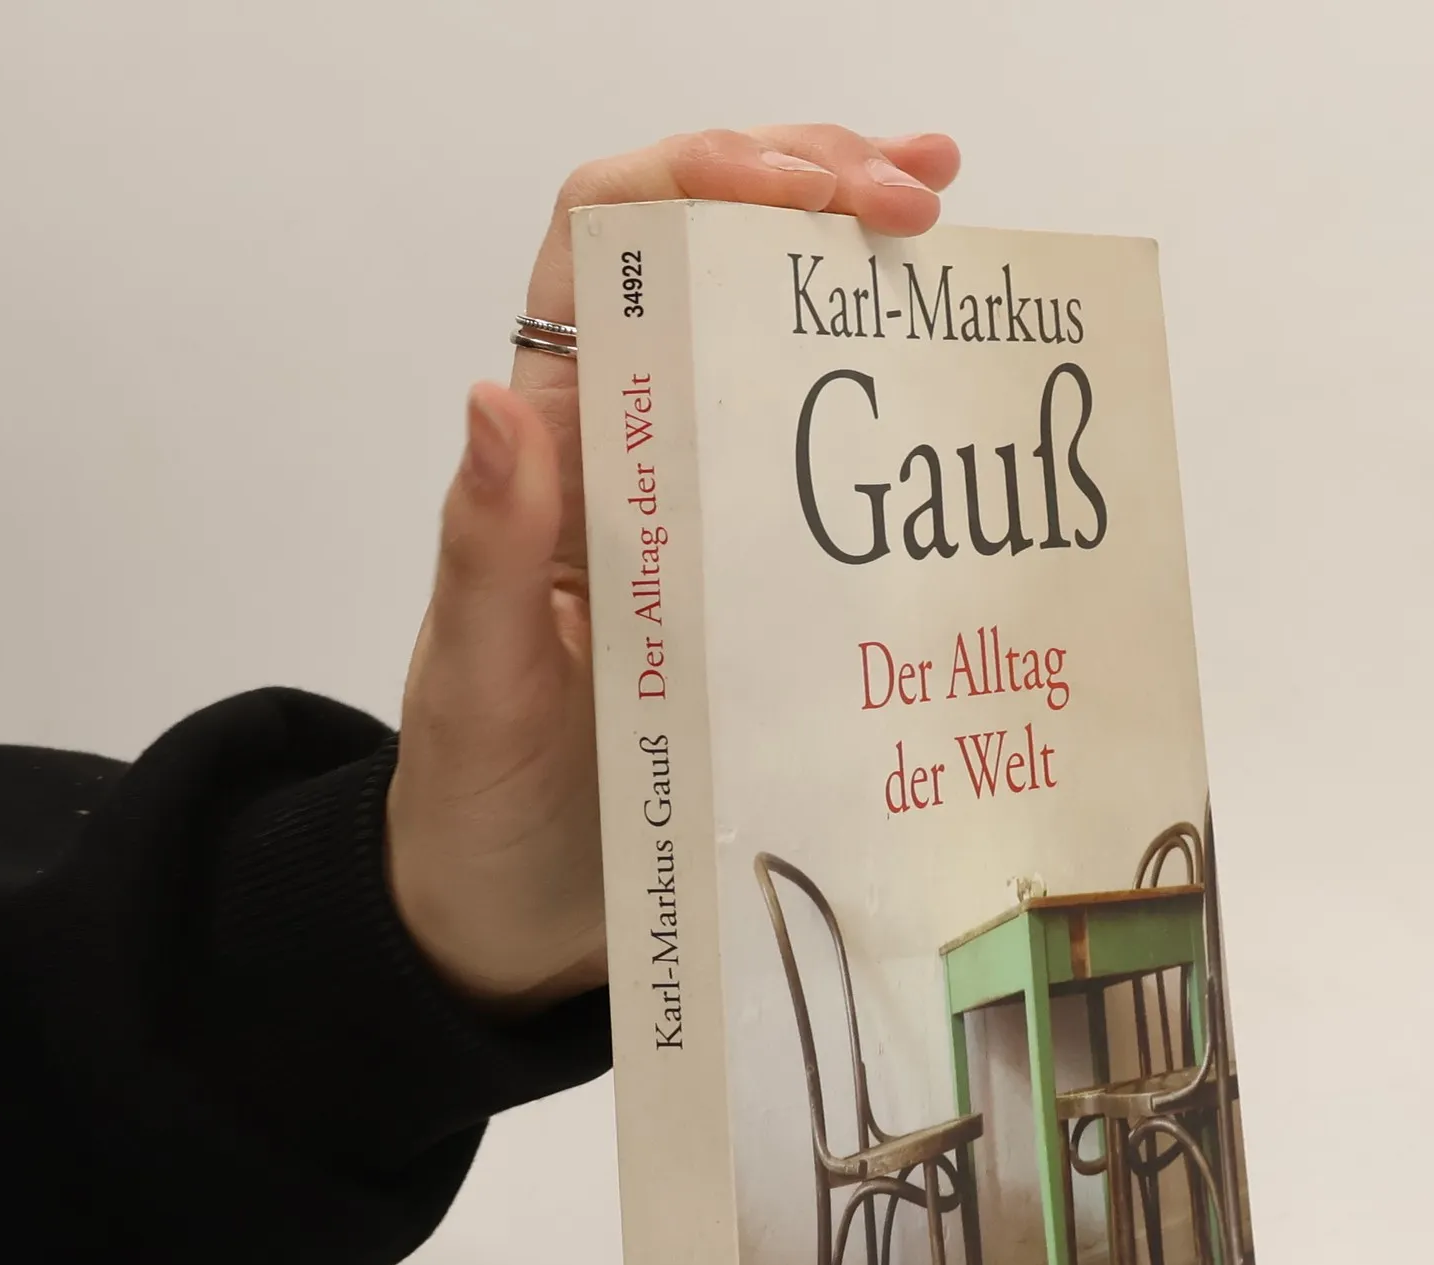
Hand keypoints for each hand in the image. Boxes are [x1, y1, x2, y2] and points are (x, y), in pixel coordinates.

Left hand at [386, 128, 960, 1012]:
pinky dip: (888, 427)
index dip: (702, 181)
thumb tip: (498, 396)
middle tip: (927, 190)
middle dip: (809, 190)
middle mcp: (628, 459)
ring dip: (854, 276)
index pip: (603, 248)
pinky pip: (821, 483)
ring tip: (954, 236)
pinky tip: (953, 413)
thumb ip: (488, 554)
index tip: (819, 187)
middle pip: (703, 264)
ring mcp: (696, 518)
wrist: (514, 915)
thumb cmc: (480, 802)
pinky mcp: (751, 588)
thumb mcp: (479, 682)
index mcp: (553, 456)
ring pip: (769, 349)